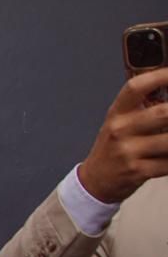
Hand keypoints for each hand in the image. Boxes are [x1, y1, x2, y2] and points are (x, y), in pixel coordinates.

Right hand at [75, 66, 167, 203]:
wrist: (96, 180)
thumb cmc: (114, 147)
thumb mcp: (120, 121)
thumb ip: (144, 105)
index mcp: (117, 113)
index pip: (137, 87)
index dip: (161, 77)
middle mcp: (120, 130)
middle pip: (163, 113)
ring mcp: (128, 151)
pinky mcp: (137, 171)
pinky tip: (167, 155)